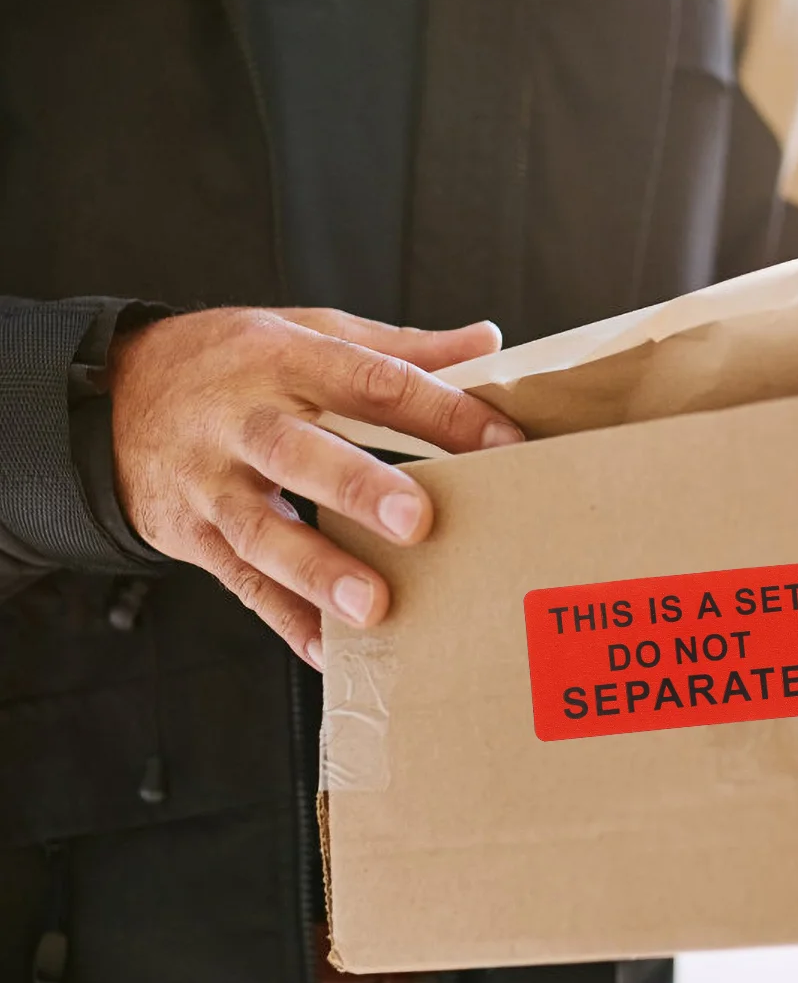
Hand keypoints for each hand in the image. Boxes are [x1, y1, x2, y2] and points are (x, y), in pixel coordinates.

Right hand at [109, 306, 521, 665]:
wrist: (107, 394)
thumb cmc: (229, 364)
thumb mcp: (306, 333)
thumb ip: (400, 348)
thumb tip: (488, 343)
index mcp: (287, 359)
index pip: (373, 379)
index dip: (442, 411)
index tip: (505, 443)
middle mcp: (243, 418)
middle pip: (298, 450)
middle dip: (357, 486)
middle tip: (419, 519)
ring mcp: (210, 480)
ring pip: (258, 527)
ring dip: (315, 569)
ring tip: (371, 607)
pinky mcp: (187, 533)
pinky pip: (238, 582)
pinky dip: (283, 617)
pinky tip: (327, 648)